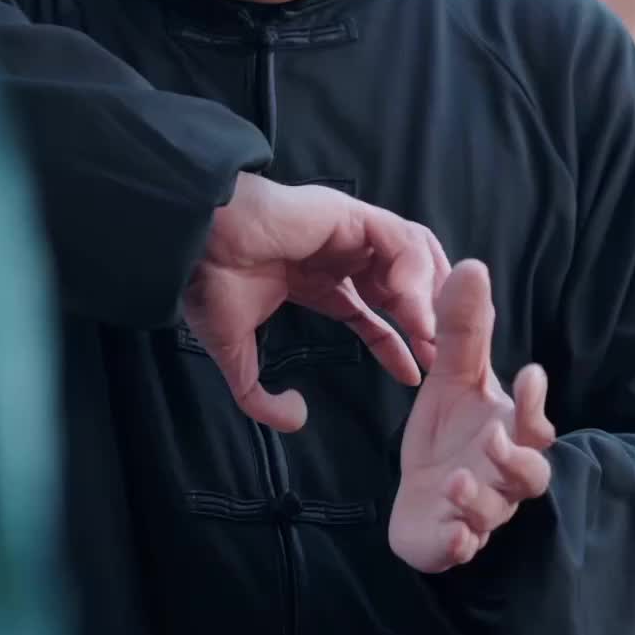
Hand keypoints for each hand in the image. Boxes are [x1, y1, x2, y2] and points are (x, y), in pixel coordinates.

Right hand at [184, 174, 449, 430]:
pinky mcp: (349, 215)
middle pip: (403, 279)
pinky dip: (412, 270)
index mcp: (315, 278)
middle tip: (440, 353)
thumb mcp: (234, 356)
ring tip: (427, 335)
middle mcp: (336, 252)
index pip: (372, 311)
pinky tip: (408, 305)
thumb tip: (296, 418)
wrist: (195, 245)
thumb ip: (260, 398)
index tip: (414, 373)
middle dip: (425, 315)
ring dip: (425, 295)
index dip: (397, 342)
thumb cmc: (207, 285)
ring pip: (410, 256)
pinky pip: (398, 239)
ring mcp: (345, 231)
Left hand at [388, 260, 553, 573]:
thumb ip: (465, 330)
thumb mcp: (452, 378)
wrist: (423, 495)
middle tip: (495, 437)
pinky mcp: (452, 541)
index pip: (534, 420)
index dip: (534, 402)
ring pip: (494, 512)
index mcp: (511, 433)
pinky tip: (451, 535)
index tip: (530, 373)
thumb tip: (473, 264)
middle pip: (530, 474)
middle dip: (515, 458)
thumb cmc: (450, 433)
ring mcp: (481, 512)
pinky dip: (458, 543)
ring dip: (478, 499)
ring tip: (455, 481)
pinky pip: (462, 548)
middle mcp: (504, 476)